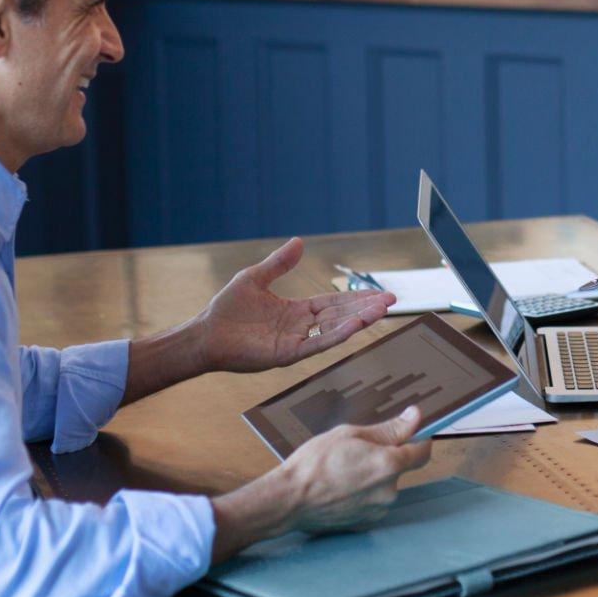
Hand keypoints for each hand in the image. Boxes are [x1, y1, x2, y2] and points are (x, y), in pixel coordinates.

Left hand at [196, 238, 392, 373]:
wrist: (206, 334)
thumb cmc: (226, 309)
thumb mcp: (256, 278)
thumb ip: (279, 264)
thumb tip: (299, 241)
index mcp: (295, 310)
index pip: (333, 303)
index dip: (355, 298)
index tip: (378, 293)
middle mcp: (300, 327)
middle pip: (340, 315)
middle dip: (366, 308)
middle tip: (391, 300)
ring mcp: (295, 341)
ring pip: (333, 330)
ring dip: (358, 320)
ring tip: (381, 310)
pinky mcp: (286, 354)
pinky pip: (316, 343)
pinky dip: (336, 335)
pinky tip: (354, 325)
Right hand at [281, 407, 432, 532]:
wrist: (289, 499)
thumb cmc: (315, 463)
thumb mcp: (351, 434)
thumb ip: (389, 429)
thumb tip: (415, 417)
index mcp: (389, 465)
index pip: (422, 451)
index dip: (418, 439)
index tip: (409, 432)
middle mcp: (389, 490)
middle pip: (401, 467)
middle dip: (386, 456)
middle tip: (357, 450)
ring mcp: (378, 509)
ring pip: (385, 485)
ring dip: (373, 476)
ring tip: (344, 470)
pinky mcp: (366, 522)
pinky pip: (373, 501)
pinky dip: (363, 492)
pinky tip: (342, 487)